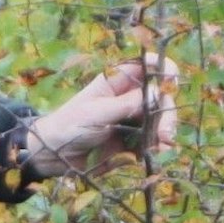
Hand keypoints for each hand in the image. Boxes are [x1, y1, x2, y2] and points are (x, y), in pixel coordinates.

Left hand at [24, 55, 179, 178]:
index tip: (171, 77)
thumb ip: (127, 104)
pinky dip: (157, 145)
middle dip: (166, 109)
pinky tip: (158, 152)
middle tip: (165, 129)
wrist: (52, 156)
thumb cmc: (68, 126)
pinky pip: (152, 139)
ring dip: (165, 129)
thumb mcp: (97, 113)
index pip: (143, 66)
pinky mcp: (131, 140)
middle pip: (158, 95)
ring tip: (162, 143)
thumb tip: (156, 92)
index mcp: (114, 83)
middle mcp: (126, 98)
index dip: (160, 67)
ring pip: (159, 118)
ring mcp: (130, 119)